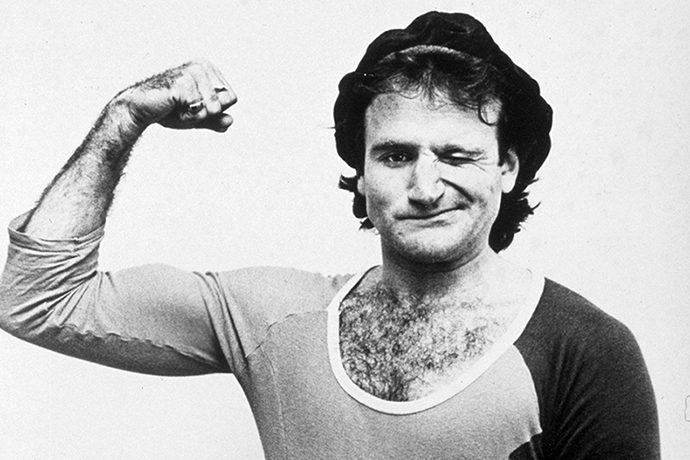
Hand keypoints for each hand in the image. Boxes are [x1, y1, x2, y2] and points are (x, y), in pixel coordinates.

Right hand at [115, 59, 236, 132]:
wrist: (142, 111)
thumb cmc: (168, 110)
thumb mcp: (197, 117)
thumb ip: (215, 120)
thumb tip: (230, 121)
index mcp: (208, 68)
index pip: (231, 98)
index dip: (214, 110)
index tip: (194, 105)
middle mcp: (202, 65)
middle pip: (225, 102)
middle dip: (206, 113)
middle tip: (185, 107)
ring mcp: (192, 72)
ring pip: (213, 108)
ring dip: (195, 116)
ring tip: (178, 107)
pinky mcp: (182, 83)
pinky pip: (199, 111)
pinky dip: (187, 117)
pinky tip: (172, 108)